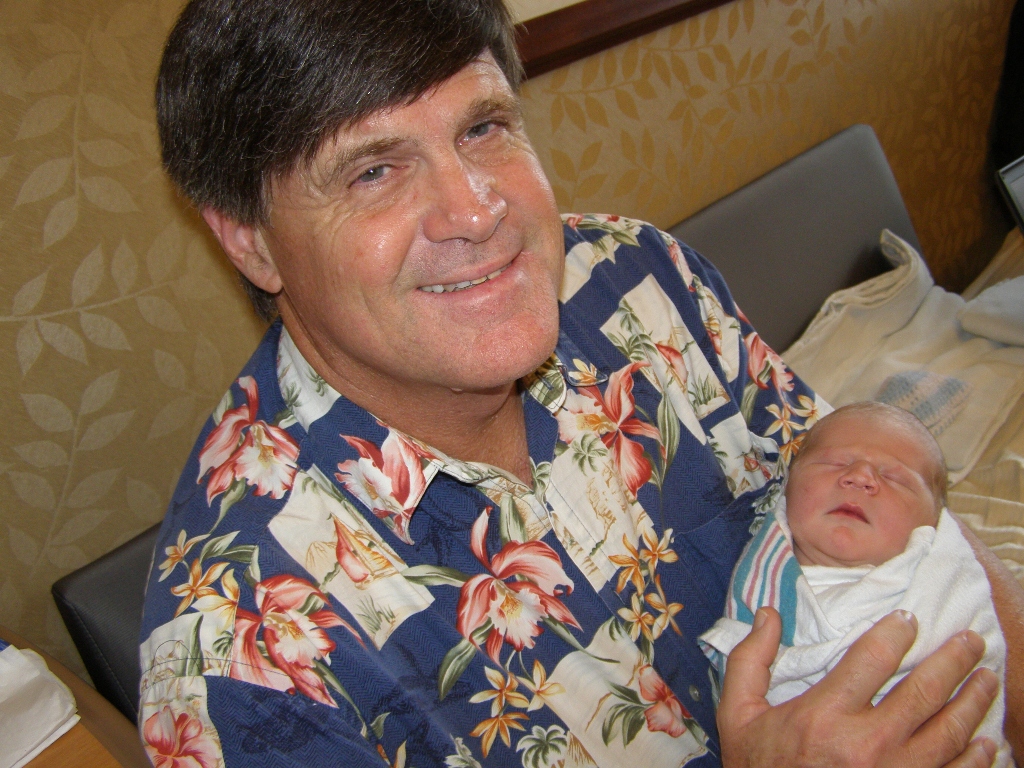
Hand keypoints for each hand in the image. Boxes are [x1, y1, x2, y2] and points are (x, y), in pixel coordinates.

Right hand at [717, 608, 999, 767]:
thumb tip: (767, 613)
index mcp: (824, 717)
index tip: (909, 619)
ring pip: (949, 732)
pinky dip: (976, 757)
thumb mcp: (738, 714)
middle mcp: (867, 745)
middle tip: (970, 640)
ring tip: (985, 677)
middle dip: (952, 660)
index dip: (895, 632)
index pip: (873, 659)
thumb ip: (749, 661)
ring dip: (973, 701)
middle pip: (923, 692)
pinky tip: (985, 740)